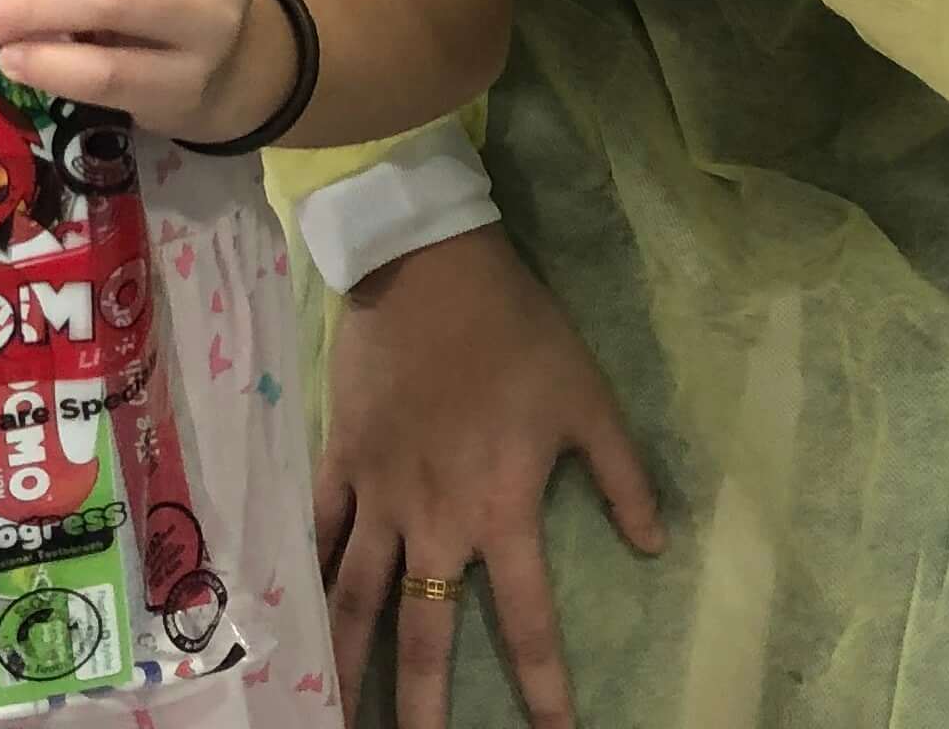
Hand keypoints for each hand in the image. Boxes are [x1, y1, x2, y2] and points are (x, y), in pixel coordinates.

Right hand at [321, 226, 665, 728]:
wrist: (428, 265)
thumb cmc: (518, 331)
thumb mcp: (589, 399)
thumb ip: (624, 476)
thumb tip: (655, 545)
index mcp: (502, 510)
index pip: (529, 621)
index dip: (545, 686)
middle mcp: (436, 520)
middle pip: (424, 634)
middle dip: (420, 707)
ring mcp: (379, 494)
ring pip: (357, 598)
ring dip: (346, 662)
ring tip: (332, 714)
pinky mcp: (341, 461)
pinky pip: (319, 534)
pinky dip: (308, 578)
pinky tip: (293, 618)